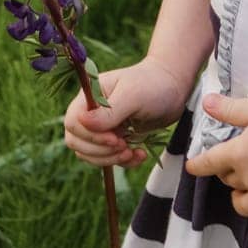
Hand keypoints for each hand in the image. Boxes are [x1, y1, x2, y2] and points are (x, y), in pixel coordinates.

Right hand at [63, 56, 191, 169]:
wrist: (174, 89)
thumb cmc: (153, 85)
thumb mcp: (132, 95)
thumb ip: (108, 111)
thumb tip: (82, 122)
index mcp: (89, 95)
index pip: (73, 122)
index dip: (90, 136)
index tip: (114, 138)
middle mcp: (92, 112)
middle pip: (76, 141)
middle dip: (99, 151)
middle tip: (123, 146)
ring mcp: (102, 127)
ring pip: (90, 154)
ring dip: (110, 159)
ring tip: (132, 152)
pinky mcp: (115, 139)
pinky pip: (109, 158)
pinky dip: (124, 162)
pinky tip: (140, 154)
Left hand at [182, 92, 247, 238]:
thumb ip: (231, 109)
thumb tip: (207, 103)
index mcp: (240, 154)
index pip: (209, 163)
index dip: (198, 164)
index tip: (193, 166)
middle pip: (229, 182)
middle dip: (229, 172)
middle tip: (239, 161)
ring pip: (245, 207)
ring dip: (241, 199)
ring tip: (247, 190)